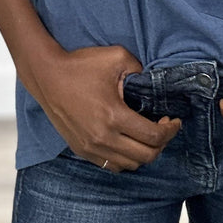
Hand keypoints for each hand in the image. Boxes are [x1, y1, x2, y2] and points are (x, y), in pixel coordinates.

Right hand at [31, 44, 179, 171]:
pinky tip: (128, 142)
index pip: (153, 137)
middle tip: (164, 128)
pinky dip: (125, 159)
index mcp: (114, 116)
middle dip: (162, 143)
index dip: (171, 131)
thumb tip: (152, 83)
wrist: (47, 75)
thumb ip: (140, 69)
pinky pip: (111, 166)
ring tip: (147, 136)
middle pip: (146, 156)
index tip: (174, 121)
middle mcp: (103, 137)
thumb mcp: (117, 57)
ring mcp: (90, 147)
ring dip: (144, 153)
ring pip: (129, 165)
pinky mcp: (81, 150)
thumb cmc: (81, 65)